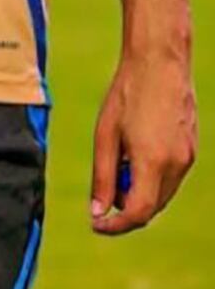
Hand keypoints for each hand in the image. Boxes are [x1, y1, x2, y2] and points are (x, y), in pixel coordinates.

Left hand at [89, 42, 195, 233]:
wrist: (160, 62)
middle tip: (103, 194)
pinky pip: (171, 178)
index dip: (116, 226)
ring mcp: (188, 157)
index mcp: (153, 162)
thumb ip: (102, 177)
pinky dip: (152, 179)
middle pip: (152, 208)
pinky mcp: (192, 149)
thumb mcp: (105, 136)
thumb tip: (98, 212)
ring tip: (119, 163)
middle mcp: (177, 164)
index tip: (97, 224)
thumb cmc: (128, 94)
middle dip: (126, 209)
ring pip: (163, 195)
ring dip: (139, 193)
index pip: (138, 213)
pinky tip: (136, 153)